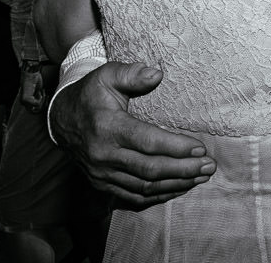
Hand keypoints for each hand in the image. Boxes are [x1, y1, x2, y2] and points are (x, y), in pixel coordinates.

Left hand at [20, 64, 44, 112]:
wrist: (32, 73)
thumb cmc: (35, 80)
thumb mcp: (38, 91)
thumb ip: (38, 99)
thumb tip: (43, 106)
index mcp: (25, 101)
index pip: (35, 110)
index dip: (42, 105)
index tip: (46, 97)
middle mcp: (23, 103)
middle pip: (37, 110)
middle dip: (43, 103)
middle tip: (45, 95)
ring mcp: (23, 102)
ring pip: (37, 107)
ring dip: (42, 99)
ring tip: (41, 91)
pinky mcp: (25, 99)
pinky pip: (37, 103)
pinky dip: (41, 98)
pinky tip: (39, 91)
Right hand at [51, 61, 215, 207]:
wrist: (62, 119)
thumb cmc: (92, 94)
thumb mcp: (108, 75)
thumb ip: (132, 74)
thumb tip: (157, 74)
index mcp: (107, 127)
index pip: (147, 141)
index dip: (176, 147)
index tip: (200, 147)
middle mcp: (103, 155)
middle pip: (149, 169)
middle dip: (184, 169)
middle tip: (209, 165)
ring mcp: (102, 174)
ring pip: (144, 187)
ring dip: (176, 184)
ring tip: (201, 176)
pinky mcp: (102, 185)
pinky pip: (134, 197)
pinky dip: (159, 195)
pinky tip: (180, 188)